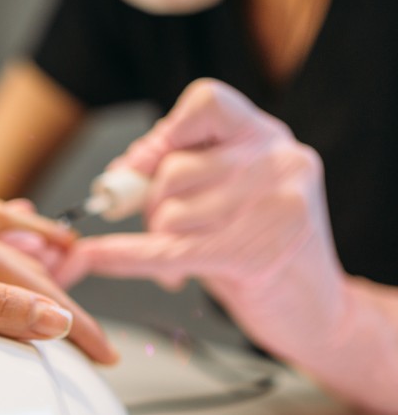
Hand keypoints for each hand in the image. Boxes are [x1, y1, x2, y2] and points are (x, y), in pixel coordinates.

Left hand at [56, 78, 346, 363]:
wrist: (316, 312)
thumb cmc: (262, 249)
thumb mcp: (231, 196)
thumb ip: (185, 173)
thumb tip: (123, 171)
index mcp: (267, 137)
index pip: (205, 101)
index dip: (162, 135)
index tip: (139, 166)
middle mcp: (277, 161)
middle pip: (173, 168)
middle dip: (150, 206)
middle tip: (162, 230)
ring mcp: (272, 207)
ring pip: (168, 213)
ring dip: (158, 242)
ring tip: (181, 260)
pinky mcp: (255, 255)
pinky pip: (168, 251)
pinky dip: (124, 256)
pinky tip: (97, 258)